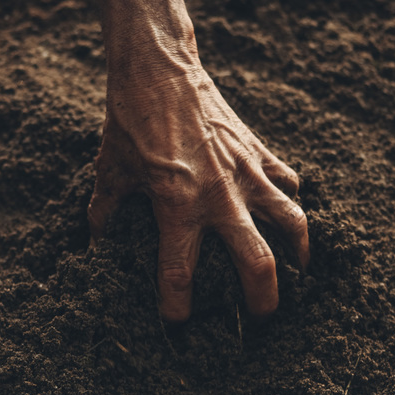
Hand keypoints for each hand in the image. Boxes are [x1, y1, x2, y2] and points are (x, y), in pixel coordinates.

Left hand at [88, 61, 309, 321]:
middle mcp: (220, 196)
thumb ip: (107, 210)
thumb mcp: (111, 170)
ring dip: (297, 253)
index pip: (179, 273)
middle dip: (262, 301)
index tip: (177, 324)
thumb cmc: (131, 122)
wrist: (160, 71)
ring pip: (291, 223)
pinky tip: (287, 213)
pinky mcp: (259, 151)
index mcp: (178, 207)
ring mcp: (246, 173)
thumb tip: (96, 241)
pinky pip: (287, 182)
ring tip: (297, 273)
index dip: (178, 306)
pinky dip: (290, 200)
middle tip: (258, 318)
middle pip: (258, 263)